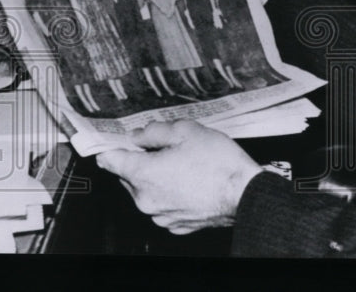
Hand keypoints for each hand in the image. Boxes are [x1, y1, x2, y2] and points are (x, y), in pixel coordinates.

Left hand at [95, 120, 262, 234]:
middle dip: (144, 161)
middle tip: (169, 148)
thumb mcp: (187, 131)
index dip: (114, 146)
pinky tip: (191, 183)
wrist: (245, 193)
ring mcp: (160, 215)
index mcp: (143, 174)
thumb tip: (138, 135)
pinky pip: (165, 205)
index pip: (110, 160)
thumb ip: (155, 131)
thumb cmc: (219, 162)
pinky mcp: (176, 224)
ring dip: (159, 178)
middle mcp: (145, 199)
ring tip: (186, 165)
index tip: (120, 141)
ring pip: (148, 191)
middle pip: (130, 176)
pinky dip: (172, 194)